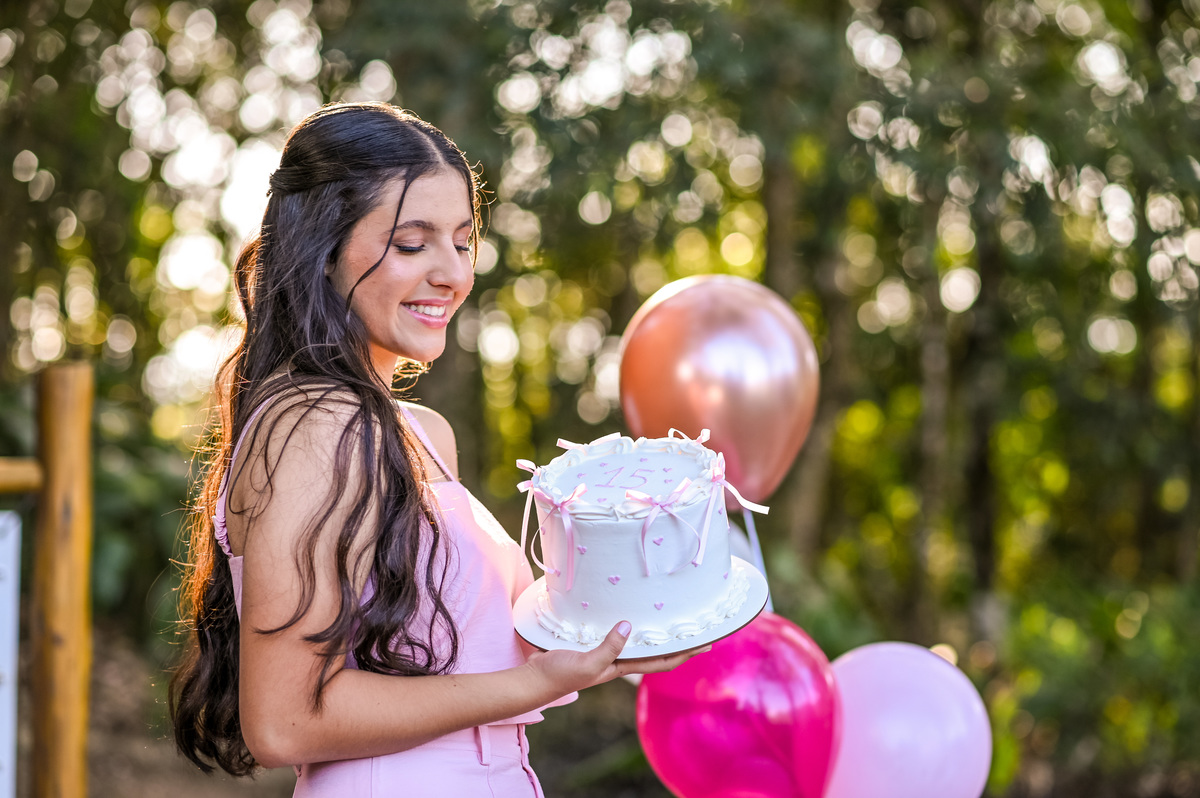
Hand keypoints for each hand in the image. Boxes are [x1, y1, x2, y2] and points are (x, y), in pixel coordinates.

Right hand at [523, 621, 710, 699]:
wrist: (532, 678)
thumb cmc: (559, 675)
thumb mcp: (586, 663)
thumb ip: (608, 648)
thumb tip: (630, 626)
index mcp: (620, 667)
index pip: (661, 660)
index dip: (684, 653)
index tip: (706, 643)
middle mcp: (617, 658)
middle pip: (654, 648)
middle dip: (676, 639)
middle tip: (697, 623)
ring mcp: (604, 649)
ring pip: (637, 638)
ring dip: (654, 629)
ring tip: (668, 613)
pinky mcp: (589, 640)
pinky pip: (616, 629)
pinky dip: (627, 621)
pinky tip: (627, 609)